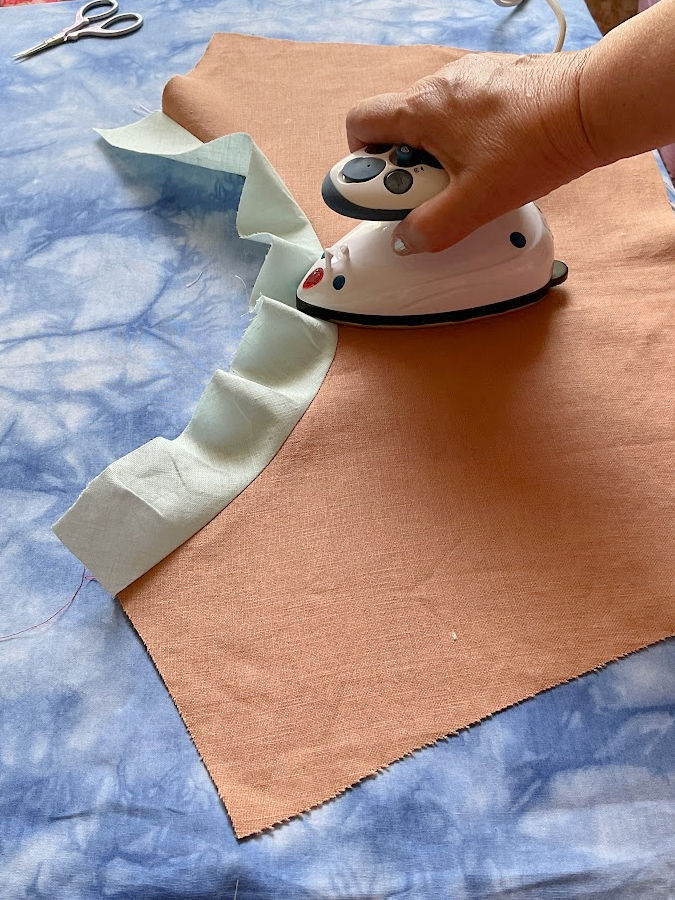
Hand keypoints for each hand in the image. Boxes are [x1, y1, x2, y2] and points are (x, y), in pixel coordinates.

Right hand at [346, 51, 597, 252]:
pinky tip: (492, 161)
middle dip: (404, 167)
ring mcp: (468, 79)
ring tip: (466, 181)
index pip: (359, 125)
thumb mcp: (476, 202)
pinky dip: (462, 140)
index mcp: (422, 108)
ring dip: (434, 155)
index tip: (383, 194)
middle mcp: (439, 86)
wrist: (591, 106)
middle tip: (430, 194)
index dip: (361, 164)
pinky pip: (460, 114)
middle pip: (395, 128)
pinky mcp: (495, 82)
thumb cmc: (537, 143)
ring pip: (430, 122)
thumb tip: (407, 239)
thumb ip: (432, 227)